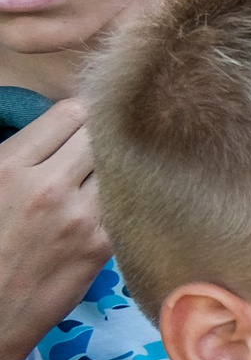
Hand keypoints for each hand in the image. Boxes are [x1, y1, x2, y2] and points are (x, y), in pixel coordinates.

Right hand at [0, 102, 110, 359]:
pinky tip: (126, 199)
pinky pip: (129, 202)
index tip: (80, 125)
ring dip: (120, 166)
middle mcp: (47, 187)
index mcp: (8, 166)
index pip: (69, 113)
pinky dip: (129, 196)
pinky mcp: (103, 246)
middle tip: (101, 147)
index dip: (78, 115)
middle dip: (103, 136)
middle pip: (103, 134)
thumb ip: (20, 154)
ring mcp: (81, 217)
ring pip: (123, 165)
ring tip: (113, 173)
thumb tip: (56, 130)